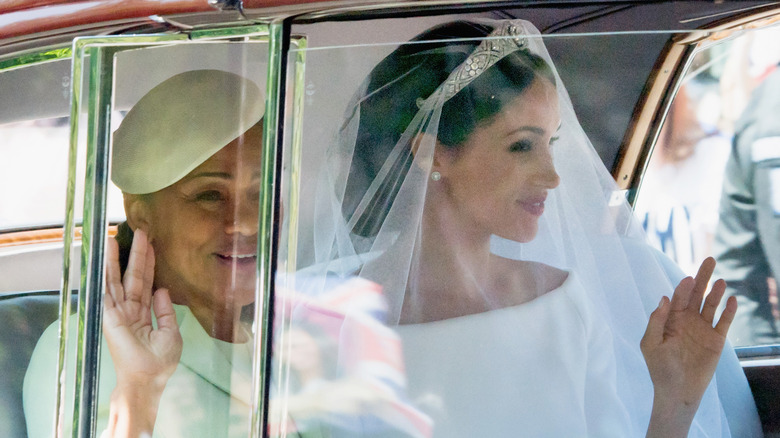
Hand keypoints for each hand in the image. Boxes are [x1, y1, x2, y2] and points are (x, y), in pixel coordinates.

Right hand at [103, 229, 182, 436]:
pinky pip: (105, 292)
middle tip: (140, 231)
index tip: (152, 245)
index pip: (146, 283)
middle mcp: (128, 311)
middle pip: (132, 277)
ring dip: (115, 260)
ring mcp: (117, 313)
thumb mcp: (171, 332)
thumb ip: (165, 311)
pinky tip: (100, 261)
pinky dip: (102, 276)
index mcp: (143, 314)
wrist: (147, 379)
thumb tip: (162, 289)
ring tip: (113, 238)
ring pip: (116, 280)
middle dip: (136, 255)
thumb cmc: (159, 362)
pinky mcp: (109, 317)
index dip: (149, 264)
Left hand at [641, 257, 736, 436]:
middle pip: (696, 294)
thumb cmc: (660, 368)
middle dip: (702, 278)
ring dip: (716, 292)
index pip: (679, 297)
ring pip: (711, 305)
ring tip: (720, 281)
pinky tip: (732, 300)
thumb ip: (656, 321)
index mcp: (670, 319)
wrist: (677, 391)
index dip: (683, 287)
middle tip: (709, 260)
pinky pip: (723, 322)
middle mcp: (687, 320)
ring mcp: (702, 329)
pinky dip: (728, 311)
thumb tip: (664, 298)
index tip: (688, 279)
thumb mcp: (651, 343)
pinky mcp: (715, 341)